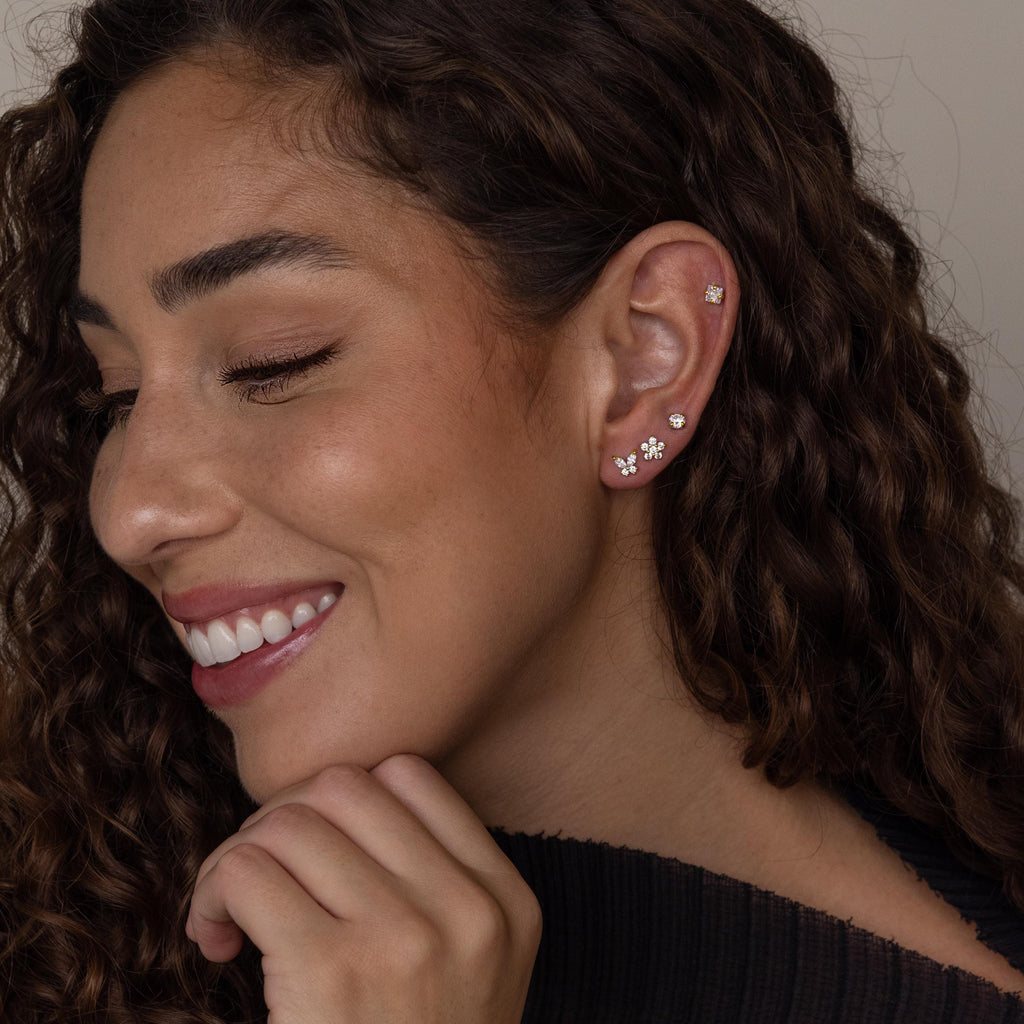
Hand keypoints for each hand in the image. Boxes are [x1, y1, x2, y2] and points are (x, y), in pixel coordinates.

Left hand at [186, 754, 540, 1023]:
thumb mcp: (472, 971)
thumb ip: (438, 885)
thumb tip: (334, 806)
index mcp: (506, 901)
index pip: (410, 775)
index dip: (341, 796)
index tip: (313, 850)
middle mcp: (467, 909)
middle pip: (342, 785)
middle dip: (281, 817)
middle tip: (259, 877)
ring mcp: (406, 937)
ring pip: (290, 823)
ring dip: (237, 856)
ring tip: (230, 913)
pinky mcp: (333, 972)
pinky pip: (248, 873)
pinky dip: (212, 894)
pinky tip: (214, 941)